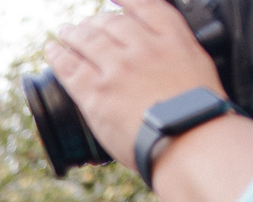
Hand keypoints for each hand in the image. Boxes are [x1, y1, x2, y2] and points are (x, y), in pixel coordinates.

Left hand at [42, 0, 225, 168]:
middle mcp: (143, 47)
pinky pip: (70, 67)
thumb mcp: (200, 70)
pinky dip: (58, 55)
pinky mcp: (97, 92)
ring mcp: (118, 68)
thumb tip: (168, 60)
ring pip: (88, 41)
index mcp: (172, 39)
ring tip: (64, 33)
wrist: (187, 136)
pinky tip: (52, 50)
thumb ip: (179, 56)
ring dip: (73, 34)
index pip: (146, 6)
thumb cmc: (200, 115)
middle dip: (96, 21)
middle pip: (112, 23)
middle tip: (86, 25)